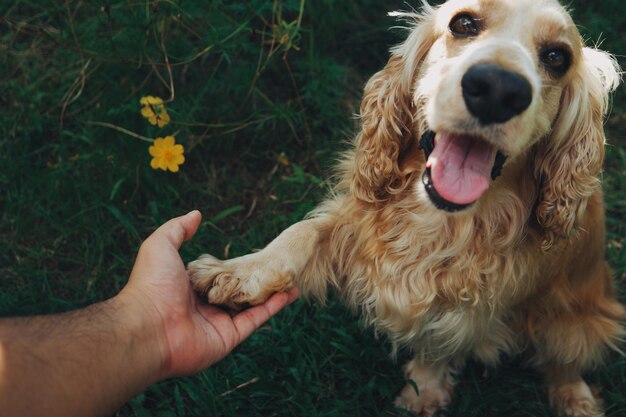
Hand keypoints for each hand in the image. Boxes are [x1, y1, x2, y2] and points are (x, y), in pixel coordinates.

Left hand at [121, 211, 298, 377]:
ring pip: (250, 305)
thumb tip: (197, 214)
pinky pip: (255, 319)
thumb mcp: (160, 246)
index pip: (217, 276)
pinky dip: (273, 307)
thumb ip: (178, 229)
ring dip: (271, 293)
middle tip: (276, 267)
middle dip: (256, 281)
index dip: (234, 267)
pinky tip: (289, 293)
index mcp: (189, 288)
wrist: (148, 326)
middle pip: (237, 291)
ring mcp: (218, 323)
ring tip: (290, 278)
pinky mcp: (229, 337)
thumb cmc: (152, 284)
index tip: (252, 257)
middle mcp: (205, 306)